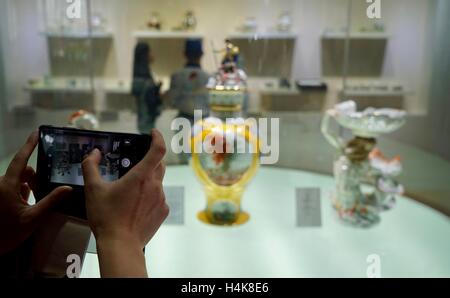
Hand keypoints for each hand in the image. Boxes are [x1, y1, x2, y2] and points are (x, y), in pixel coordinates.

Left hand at [0, 131, 72, 255]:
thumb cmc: (8, 233)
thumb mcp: (33, 218)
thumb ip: (51, 201)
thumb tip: (68, 188)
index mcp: (7, 185)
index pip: (20, 160)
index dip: (29, 145)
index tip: (37, 133)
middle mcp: (0, 184)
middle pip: (21, 172)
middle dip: (33, 179)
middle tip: (42, 193)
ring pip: (16, 180)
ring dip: (26, 188)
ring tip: (32, 204)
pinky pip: (10, 188)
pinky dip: (19, 193)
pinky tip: (24, 207)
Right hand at [82, 129, 168, 276]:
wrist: (120, 245)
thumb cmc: (107, 217)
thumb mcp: (93, 189)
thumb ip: (91, 166)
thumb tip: (94, 153)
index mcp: (141, 176)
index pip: (158, 150)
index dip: (158, 138)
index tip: (153, 133)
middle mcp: (156, 186)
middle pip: (159, 165)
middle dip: (151, 158)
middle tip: (137, 161)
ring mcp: (161, 199)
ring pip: (158, 182)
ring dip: (148, 180)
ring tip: (131, 190)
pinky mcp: (163, 212)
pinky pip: (159, 198)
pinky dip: (150, 196)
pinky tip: (135, 205)